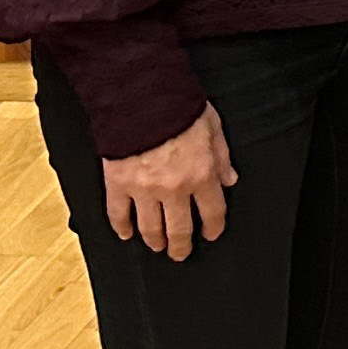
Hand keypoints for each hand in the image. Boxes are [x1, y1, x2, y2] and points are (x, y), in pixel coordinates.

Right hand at [100, 102, 235, 257]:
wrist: (141, 96)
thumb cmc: (178, 106)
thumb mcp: (213, 126)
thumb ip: (222, 156)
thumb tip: (229, 179)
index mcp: (201, 175)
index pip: (213, 212)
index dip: (213, 228)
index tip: (211, 234)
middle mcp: (174, 189)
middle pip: (180, 229)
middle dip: (182, 246)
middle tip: (181, 253)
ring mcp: (144, 190)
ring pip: (151, 228)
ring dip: (156, 241)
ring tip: (158, 245)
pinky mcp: (118, 184)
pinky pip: (119, 214)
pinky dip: (122, 227)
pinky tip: (126, 234)